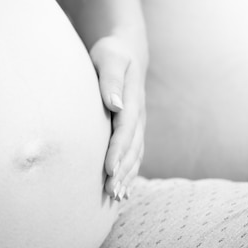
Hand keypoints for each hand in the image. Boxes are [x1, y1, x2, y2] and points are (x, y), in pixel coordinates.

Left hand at [90, 35, 146, 200]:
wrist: (127, 51)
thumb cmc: (111, 53)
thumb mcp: (109, 56)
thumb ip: (110, 78)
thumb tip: (114, 104)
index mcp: (131, 99)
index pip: (125, 129)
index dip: (118, 150)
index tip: (109, 169)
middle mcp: (137, 115)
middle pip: (132, 147)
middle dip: (122, 171)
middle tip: (110, 192)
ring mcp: (138, 124)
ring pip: (135, 154)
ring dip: (127, 176)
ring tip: (116, 196)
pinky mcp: (134, 130)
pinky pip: (135, 154)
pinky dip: (130, 173)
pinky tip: (122, 190)